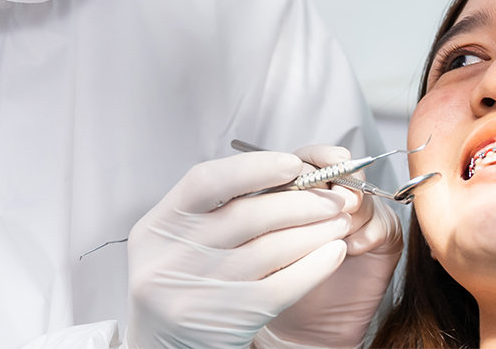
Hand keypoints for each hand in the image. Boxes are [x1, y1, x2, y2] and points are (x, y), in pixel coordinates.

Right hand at [125, 152, 354, 348]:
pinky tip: (333, 253)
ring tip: (338, 221)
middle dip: (300, 201)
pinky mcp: (230, 319)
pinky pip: (284, 286)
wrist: (167, 346)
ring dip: (315, 231)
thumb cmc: (182, 284)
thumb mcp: (179, 240)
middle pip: (248, 215)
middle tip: (331, 197)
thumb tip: (286, 175)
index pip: (206, 181)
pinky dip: (315, 266)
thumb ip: (217, 208)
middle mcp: (172, 258)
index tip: (292, 164)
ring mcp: (200, 291)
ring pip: (272, 249)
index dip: (254, 168)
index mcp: (157, 228)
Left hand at [259, 146, 405, 348]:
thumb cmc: (280, 279)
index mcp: (304, 187)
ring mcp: (361, 213)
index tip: (309, 171)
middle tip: (327, 206)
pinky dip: (364, 236)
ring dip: (347, 216)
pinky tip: (348, 252)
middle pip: (343, 171)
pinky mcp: (384, 234)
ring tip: (334, 237)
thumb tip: (292, 181)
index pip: (313, 157)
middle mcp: (334, 195)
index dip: (316, 160)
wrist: (305, 323)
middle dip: (334, 186)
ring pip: (362, 196)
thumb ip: (282, 205)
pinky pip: (381, 223)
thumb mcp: (271, 235)